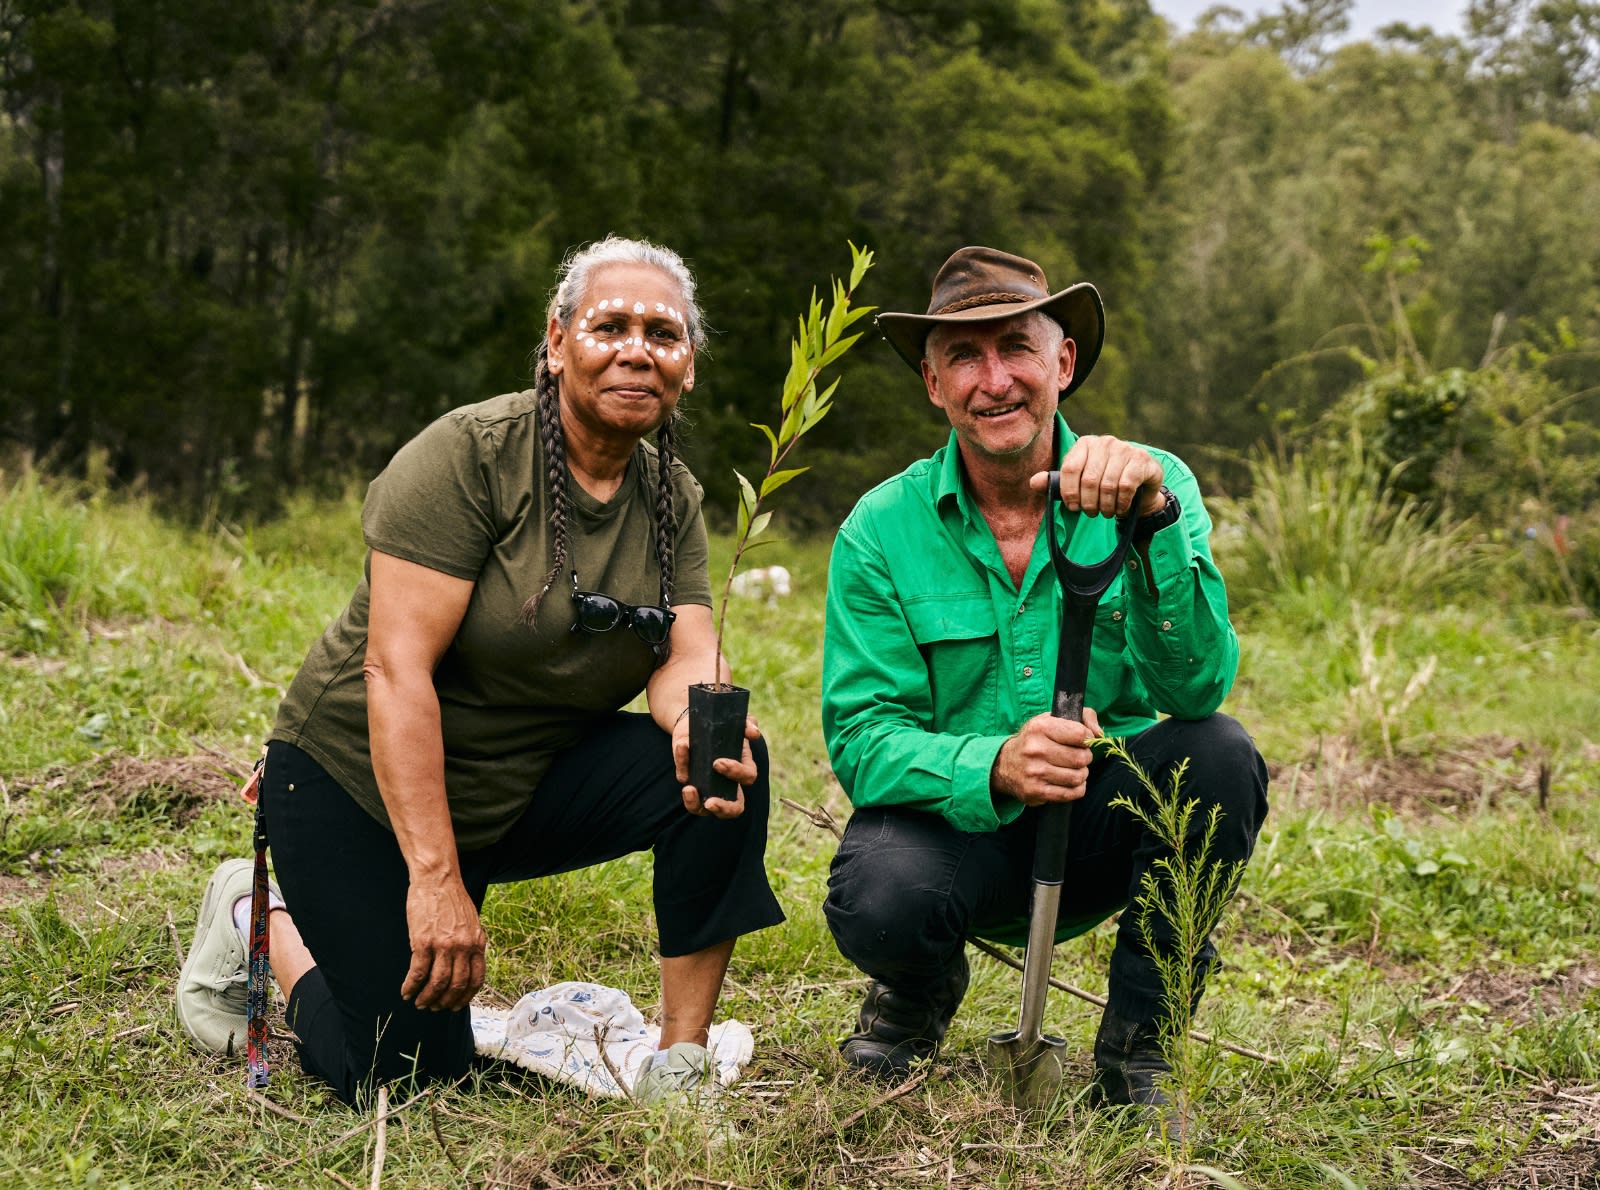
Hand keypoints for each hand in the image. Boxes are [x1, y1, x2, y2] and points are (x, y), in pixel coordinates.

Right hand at [400, 873, 486, 1011]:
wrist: (438, 879)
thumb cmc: (452, 899)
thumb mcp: (471, 922)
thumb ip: (471, 943)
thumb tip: (468, 964)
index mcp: (477, 943)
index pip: (477, 979)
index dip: (466, 996)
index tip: (456, 1005)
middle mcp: (463, 947)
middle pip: (457, 985)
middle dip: (445, 1002)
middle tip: (435, 1007)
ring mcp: (443, 946)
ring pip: (437, 984)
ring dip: (427, 998)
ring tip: (420, 1003)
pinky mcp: (423, 943)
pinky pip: (418, 973)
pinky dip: (411, 986)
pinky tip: (406, 992)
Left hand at [675, 712, 758, 819]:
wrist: (696, 720)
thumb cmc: (722, 724)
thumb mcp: (736, 721)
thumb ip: (747, 724)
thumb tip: (753, 733)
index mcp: (743, 768)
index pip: (747, 778)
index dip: (736, 773)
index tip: (718, 763)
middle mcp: (727, 783)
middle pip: (733, 808)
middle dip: (723, 808)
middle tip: (710, 802)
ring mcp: (706, 786)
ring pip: (703, 809)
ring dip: (694, 804)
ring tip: (688, 790)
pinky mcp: (688, 779)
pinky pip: (685, 780)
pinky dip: (682, 768)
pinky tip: (681, 752)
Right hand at [991, 707, 1102, 805]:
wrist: (1004, 764)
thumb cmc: (1036, 739)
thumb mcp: (1052, 719)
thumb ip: (1083, 717)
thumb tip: (1099, 734)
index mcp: (1040, 727)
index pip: (1080, 734)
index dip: (1087, 739)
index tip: (1082, 741)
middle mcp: (1035, 749)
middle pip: (1081, 758)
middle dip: (1085, 758)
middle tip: (1077, 757)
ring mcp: (1035, 772)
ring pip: (1078, 777)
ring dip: (1081, 774)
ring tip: (1073, 769)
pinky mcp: (1036, 791)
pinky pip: (1071, 793)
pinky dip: (1077, 789)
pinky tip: (1069, 782)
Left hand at [1031, 435, 1164, 517]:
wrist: (1139, 487)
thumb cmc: (1103, 484)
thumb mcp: (1077, 484)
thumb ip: (1056, 483)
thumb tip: (1033, 482)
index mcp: (1085, 444)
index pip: (1069, 468)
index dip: (1069, 492)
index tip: (1073, 507)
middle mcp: (1105, 442)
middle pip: (1088, 479)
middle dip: (1088, 503)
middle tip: (1091, 513)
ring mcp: (1125, 448)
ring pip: (1108, 484)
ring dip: (1105, 506)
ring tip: (1105, 513)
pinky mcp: (1141, 460)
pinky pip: (1126, 486)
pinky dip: (1121, 503)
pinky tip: (1120, 508)